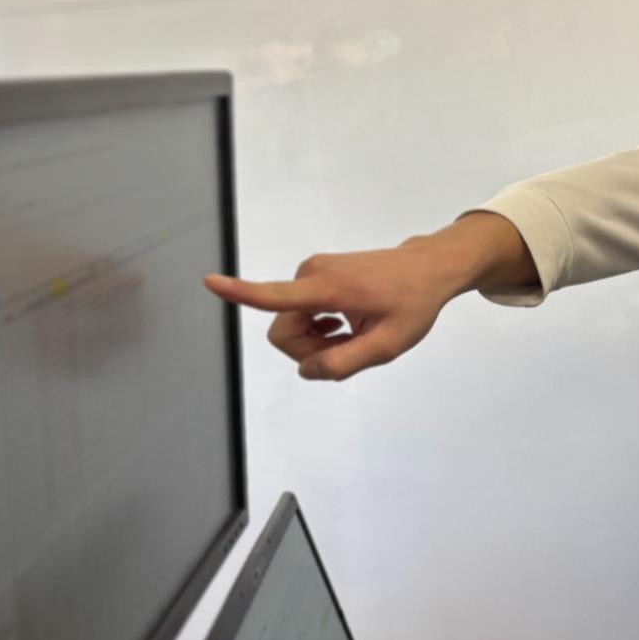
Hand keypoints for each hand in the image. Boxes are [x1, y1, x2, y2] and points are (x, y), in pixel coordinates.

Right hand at [201, 214, 530, 380]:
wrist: (429, 268)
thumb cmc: (412, 304)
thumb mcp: (386, 347)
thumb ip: (343, 364)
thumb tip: (305, 371)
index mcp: (328, 288)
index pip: (274, 295)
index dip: (240, 293)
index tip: (210, 281)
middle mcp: (312, 274)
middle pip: (283, 331)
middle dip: (309, 351)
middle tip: (349, 348)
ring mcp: (312, 271)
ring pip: (292, 324)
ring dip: (318, 340)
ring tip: (354, 334)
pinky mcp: (316, 273)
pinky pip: (301, 312)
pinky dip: (321, 327)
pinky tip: (348, 325)